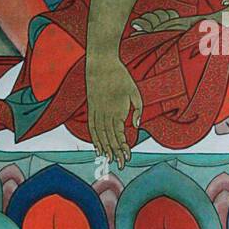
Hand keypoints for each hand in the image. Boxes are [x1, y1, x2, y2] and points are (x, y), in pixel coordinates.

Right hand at [86, 51, 142, 168]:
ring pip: (99, 135)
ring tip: (108, 159)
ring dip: (104, 148)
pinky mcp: (91, 108)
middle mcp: (105, 114)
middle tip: (119, 164)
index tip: (127, 157)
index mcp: (117, 111)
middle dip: (115, 152)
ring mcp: (96, 111)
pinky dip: (94, 139)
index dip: (123, 147)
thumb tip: (136, 126)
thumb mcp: (135, 92)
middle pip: (109, 138)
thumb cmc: (121, 77)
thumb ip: (137, 110)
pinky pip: (91, 127)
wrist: (102, 64)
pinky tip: (97, 147)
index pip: (120, 135)